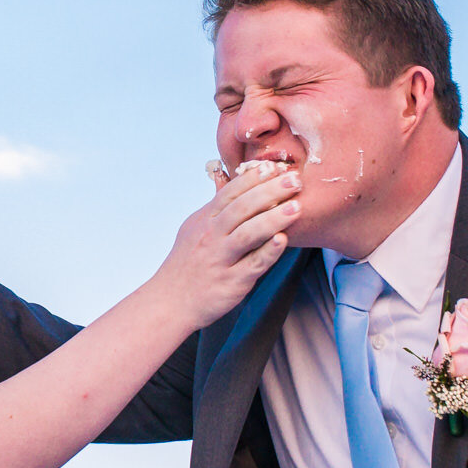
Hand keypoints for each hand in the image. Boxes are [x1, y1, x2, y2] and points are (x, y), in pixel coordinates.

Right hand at [150, 165, 301, 330]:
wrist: (170, 301)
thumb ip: (215, 205)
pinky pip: (253, 265)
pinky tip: (283, 240)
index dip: (253, 178)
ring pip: (248, 234)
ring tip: (297, 207)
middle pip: (241, 208)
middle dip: (270, 191)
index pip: (230, 192)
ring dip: (273, 218)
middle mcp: (211, 236)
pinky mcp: (231, 282)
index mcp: (205, 220)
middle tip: (295, 180)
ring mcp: (221, 259)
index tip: (275, 166)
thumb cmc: (187, 263)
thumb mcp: (195, 228)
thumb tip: (224, 176)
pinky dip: (268, 252)